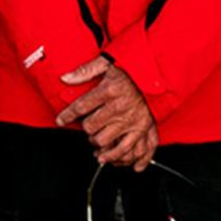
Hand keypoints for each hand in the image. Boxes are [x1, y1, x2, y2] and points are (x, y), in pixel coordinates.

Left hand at [56, 55, 158, 170]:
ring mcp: (131, 120)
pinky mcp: (142, 129)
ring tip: (95, 141)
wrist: (160, 72)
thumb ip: (86, 71)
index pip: (81, 107)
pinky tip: (110, 157)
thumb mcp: (108, 62)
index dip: (67, 115)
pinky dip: (118, 157)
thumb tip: (65, 78)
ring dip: (97, 144)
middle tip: (86, 125)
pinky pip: (128, 149)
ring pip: (106, 142)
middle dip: (85, 128)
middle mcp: (120, 108)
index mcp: (109, 90)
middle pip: (91, 127)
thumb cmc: (133, 68)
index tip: (60, 120)